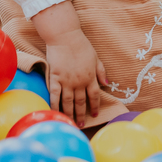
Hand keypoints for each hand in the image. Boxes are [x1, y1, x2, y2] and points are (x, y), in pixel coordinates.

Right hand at [31, 0, 107, 126]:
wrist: (65, 36)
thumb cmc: (81, 45)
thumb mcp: (95, 57)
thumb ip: (101, 71)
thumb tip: (106, 84)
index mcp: (90, 76)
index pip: (94, 96)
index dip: (94, 106)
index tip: (94, 114)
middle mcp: (79, 81)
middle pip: (81, 102)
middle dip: (81, 114)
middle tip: (81, 125)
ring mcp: (66, 81)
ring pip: (68, 102)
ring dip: (70, 113)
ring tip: (70, 122)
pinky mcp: (54, 78)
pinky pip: (55, 95)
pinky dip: (55, 105)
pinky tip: (55, 112)